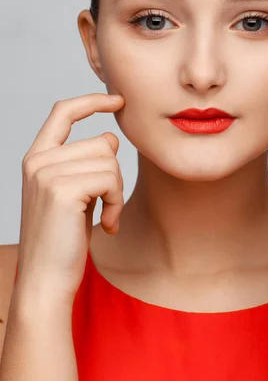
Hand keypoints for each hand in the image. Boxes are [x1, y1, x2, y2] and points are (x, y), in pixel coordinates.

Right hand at [16, 93, 124, 306]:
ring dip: (117, 191)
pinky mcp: (62, 189)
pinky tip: (106, 224)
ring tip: (105, 216)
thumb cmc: (63, 240)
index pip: (63, 112)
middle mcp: (38, 161)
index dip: (92, 100)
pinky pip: (111, 179)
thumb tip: (110, 136)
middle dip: (115, 174)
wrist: (45, 281)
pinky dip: (117, 203)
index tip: (118, 100)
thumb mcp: (75, 193)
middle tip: (107, 205)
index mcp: (37, 158)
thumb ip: (87, 162)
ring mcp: (47, 173)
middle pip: (102, 142)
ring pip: (110, 160)